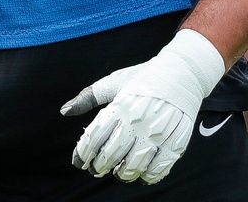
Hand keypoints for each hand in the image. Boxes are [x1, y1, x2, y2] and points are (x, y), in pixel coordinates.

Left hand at [61, 29, 224, 184]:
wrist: (183, 72)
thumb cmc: (143, 77)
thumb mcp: (113, 82)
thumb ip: (87, 97)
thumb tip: (64, 111)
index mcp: (120, 105)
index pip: (94, 137)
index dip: (83, 153)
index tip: (79, 161)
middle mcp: (138, 121)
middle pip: (111, 155)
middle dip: (99, 166)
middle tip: (96, 169)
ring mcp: (158, 133)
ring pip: (134, 167)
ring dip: (122, 173)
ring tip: (118, 171)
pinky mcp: (176, 141)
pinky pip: (159, 168)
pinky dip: (147, 176)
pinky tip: (141, 173)